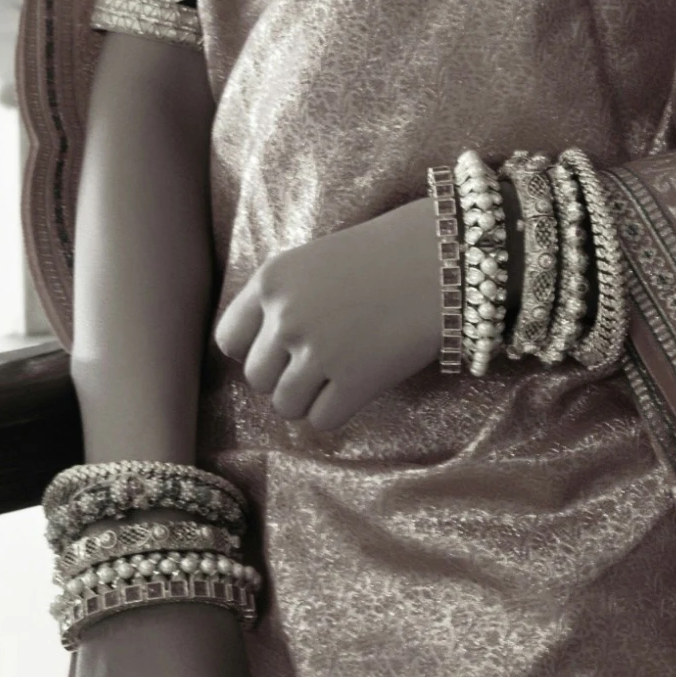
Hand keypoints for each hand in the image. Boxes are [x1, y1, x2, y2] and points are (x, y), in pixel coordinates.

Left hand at [215, 196, 441, 429]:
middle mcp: (288, 315)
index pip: (228, 340)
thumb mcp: (316, 262)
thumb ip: (282, 301)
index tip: (281, 347)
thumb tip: (262, 355)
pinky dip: (338, 410)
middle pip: (257, 378)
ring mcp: (320, 351)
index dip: (254, 349)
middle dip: (284, 376)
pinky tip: (360, 384)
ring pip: (285, 406)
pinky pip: (322, 421)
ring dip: (309, 398)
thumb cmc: (384, 255)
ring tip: (340, 373)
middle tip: (321, 359)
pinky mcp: (355, 381)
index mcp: (273, 280)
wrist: (446, 256)